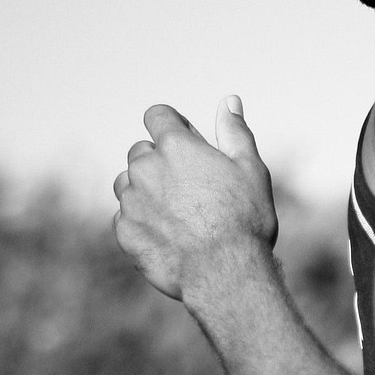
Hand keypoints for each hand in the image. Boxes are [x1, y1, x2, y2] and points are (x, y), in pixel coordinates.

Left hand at [113, 97, 278, 303]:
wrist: (225, 274)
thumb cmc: (245, 219)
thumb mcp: (250, 169)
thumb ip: (235, 132)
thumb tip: (230, 100)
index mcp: (177, 147)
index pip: (156, 115)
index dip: (171, 125)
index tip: (186, 141)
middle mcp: (146, 169)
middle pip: (140, 151)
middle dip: (160, 160)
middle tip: (191, 186)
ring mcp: (131, 202)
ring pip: (127, 183)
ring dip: (145, 190)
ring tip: (177, 212)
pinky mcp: (124, 232)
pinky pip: (125, 217)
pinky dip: (141, 221)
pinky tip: (168, 235)